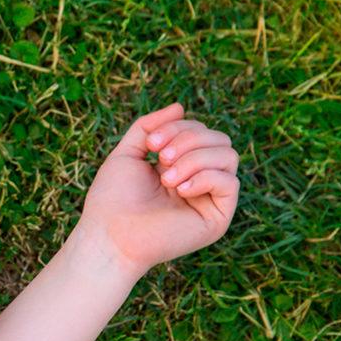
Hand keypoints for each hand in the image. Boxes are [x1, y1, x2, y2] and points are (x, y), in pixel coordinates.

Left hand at [79, 102, 239, 275]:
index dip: (179, 128)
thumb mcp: (127, 153)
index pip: (200, 131)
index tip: (151, 143)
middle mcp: (198, 181)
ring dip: (195, 158)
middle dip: (189, 139)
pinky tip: (180, 190)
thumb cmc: (113, 199)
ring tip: (167, 178)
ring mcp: (209, 199)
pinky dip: (205, 177)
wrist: (110, 235)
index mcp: (180, 166)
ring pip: (228, 155)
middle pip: (219, 139)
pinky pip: (230, 182)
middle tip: (161, 159)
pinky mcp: (217, 218)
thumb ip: (149, 127)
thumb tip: (180, 106)